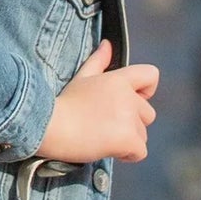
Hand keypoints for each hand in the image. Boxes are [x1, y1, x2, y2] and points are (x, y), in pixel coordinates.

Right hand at [34, 39, 158, 163]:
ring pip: (143, 134)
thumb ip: (98, 61)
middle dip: (132, 123)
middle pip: (148, 114)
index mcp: (118, 79)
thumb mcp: (81, 78)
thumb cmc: (63, 103)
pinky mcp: (127, 139)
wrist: (48, 126)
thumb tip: (107, 44)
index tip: (130, 101)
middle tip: (104, 126)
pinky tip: (106, 149)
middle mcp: (128, 97)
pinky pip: (140, 152)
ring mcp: (129, 118)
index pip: (151, 75)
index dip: (146, 90)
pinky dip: (127, 155)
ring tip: (100, 137)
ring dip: (127, 140)